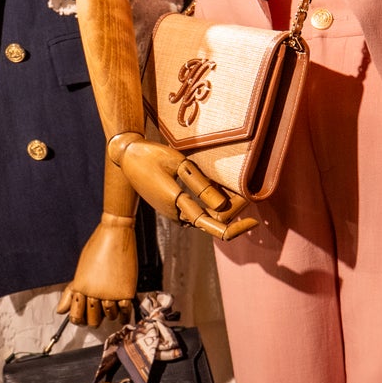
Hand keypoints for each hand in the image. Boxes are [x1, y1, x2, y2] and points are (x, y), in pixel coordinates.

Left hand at [57, 213, 136, 327]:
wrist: (115, 234)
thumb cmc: (97, 247)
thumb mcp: (80, 270)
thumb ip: (71, 291)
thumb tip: (61, 310)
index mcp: (80, 288)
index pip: (76, 315)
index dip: (78, 320)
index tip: (82, 319)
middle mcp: (94, 293)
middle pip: (93, 320)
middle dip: (94, 320)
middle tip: (97, 316)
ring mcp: (110, 293)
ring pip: (109, 316)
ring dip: (109, 315)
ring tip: (110, 310)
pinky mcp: (126, 291)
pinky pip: (124, 311)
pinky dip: (123, 316)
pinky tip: (121, 315)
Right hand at [109, 134, 258, 241]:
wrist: (126, 156)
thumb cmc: (153, 155)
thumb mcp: (179, 163)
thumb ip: (201, 185)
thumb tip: (222, 206)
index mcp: (176, 203)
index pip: (211, 224)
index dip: (235, 227)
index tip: (254, 221)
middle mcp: (175, 214)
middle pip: (211, 222)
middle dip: (232, 211)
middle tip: (247, 193)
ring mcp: (173, 213)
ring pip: (205, 218)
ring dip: (222, 209)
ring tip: (237, 191)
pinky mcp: (172, 208)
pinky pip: (196, 212)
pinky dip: (211, 205)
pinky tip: (219, 190)